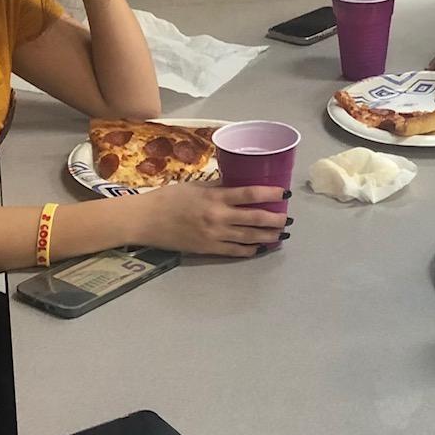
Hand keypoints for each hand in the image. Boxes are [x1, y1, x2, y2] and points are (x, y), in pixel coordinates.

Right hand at [123, 183, 287, 256]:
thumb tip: (237, 183)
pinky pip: (235, 252)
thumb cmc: (168, 198)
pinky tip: (260, 247)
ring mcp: (214, 235)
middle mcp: (218, 217)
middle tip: (288, 218)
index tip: (284, 193)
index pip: (250, 194)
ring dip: (268, 236)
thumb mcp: (194, 186)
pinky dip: (250, 250)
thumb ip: (217, 186)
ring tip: (282, 234)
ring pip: (249, 237)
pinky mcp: (208, 249)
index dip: (270, 194)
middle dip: (275, 219)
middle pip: (255, 219)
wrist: (146, 220)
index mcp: (215, 197)